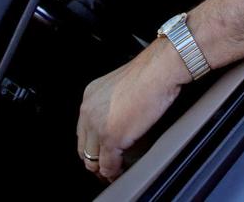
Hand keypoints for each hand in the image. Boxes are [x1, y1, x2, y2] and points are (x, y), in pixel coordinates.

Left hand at [76, 40, 189, 180]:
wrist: (159, 70)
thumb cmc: (150, 72)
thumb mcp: (122, 86)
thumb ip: (114, 104)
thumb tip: (121, 119)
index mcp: (90, 96)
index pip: (83, 130)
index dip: (91, 145)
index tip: (100, 151)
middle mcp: (89, 110)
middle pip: (84, 147)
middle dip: (94, 160)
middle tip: (105, 167)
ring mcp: (98, 125)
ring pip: (93, 159)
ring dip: (103, 169)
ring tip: (112, 173)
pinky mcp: (112, 138)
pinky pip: (108, 164)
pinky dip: (114, 172)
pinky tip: (120, 172)